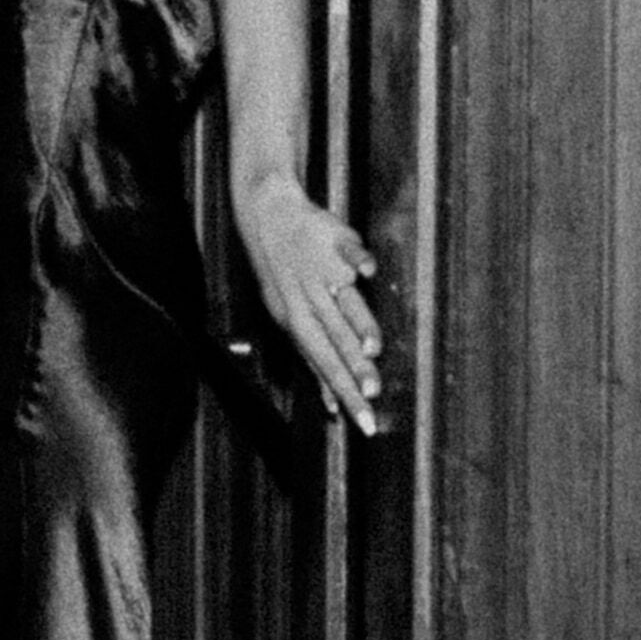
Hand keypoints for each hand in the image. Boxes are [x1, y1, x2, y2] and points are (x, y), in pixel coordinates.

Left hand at [235, 178, 384, 434]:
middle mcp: (309, 300)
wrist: (266, 216)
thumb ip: (315, 362)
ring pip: (344, 303)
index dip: (344, 394)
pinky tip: (367, 272)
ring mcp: (322, 271)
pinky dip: (358, 260)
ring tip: (372, 348)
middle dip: (355, 369)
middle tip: (373, 393)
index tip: (364, 423)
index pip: (324, 366)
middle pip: (336, 340)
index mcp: (297, 322)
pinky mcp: (335, 241)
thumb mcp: (289, 319)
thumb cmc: (283, 277)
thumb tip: (332, 405)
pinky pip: (349, 252)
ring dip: (359, 323)